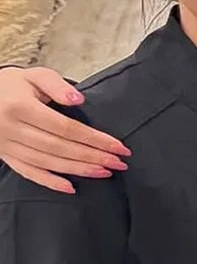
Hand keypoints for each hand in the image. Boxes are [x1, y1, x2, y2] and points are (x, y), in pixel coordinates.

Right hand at [0, 64, 126, 191]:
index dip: (94, 138)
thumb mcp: (33, 75)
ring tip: (104, 172)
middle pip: (58, 147)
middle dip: (92, 156)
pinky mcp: (4, 155)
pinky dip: (49, 182)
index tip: (119, 146)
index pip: (65, 127)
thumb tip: (78, 100)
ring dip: (77, 170)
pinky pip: (27, 172)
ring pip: (46, 162)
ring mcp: (5, 145)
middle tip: (119, 163)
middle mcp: (11, 129)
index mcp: (20, 107)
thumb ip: (56, 84)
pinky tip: (70, 188)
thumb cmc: (10, 85)